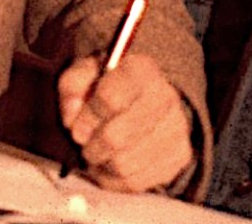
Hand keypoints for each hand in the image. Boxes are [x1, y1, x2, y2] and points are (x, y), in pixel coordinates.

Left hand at [59, 52, 194, 192]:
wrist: (149, 101)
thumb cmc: (111, 88)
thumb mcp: (86, 75)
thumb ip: (72, 86)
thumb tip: (72, 114)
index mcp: (141, 69)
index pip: (110, 98)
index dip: (87, 118)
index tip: (78, 126)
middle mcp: (164, 95)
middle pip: (116, 137)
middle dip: (93, 147)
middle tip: (87, 146)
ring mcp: (176, 126)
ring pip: (124, 164)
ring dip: (103, 165)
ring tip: (100, 155)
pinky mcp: (180, 154)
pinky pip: (137, 182)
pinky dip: (116, 180)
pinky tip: (113, 165)